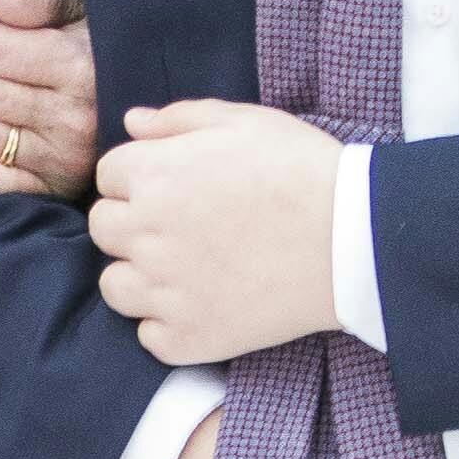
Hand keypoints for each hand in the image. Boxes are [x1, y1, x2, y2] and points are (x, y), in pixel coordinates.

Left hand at [90, 97, 341, 362]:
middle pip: (105, 229)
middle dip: (134, 223)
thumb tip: (131, 124)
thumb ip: (179, 119)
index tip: (177, 184)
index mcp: (153, 175)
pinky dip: (170, 324)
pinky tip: (206, 303)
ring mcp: (164, 291)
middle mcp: (146, 234)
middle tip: (184, 225)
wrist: (354, 239)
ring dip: (141, 276)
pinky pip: (149, 336)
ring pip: (116, 287)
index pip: (108, 176)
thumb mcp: (244, 122)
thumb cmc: (303, 169)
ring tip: (188, 268)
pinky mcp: (188, 338)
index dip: (140, 176)